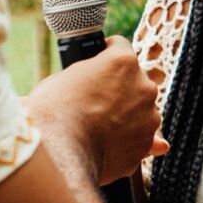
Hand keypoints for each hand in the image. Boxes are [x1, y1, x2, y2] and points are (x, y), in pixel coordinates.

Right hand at [23, 37, 166, 184]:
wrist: (58, 155)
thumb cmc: (53, 112)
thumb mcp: (64, 79)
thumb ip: (87, 76)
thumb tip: (88, 85)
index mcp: (123, 61)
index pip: (120, 47)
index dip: (106, 55)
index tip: (99, 63)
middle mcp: (144, 86)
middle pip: (134, 81)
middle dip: (119, 89)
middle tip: (95, 102)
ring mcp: (149, 116)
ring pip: (141, 110)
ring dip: (127, 115)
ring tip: (99, 128)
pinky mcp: (146, 144)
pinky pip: (142, 138)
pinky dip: (130, 140)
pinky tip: (113, 145)